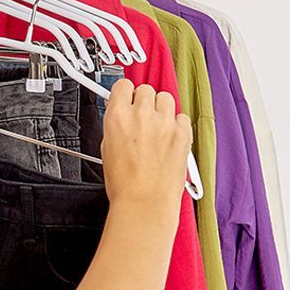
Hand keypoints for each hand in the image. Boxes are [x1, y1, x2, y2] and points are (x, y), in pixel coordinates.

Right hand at [101, 80, 191, 226]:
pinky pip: (181, 116)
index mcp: (118, 116)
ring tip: (156, 125)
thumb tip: (121, 115)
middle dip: (142, 101)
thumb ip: (115, 124)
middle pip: (145, 89)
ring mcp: (164, 123)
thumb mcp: (106, 147)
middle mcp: (142, 114)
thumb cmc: (124, 184)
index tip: (126, 99)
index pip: (122, 85)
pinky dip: (176, 123)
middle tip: (140, 116)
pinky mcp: (183, 133)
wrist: (144, 203)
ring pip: (165, 98)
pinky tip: (168, 136)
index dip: (124, 93)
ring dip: (159, 108)